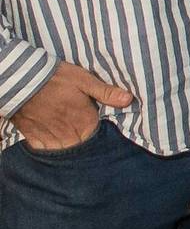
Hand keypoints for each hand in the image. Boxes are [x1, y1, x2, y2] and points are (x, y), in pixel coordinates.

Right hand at [6, 61, 132, 151]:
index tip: (95, 127)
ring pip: (63, 151)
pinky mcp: (32, 137)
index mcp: (85, 122)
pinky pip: (43, 150)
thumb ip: (106, 93)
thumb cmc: (56, 78)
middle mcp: (69, 134)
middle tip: (80, 133)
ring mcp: (49, 138)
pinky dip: (47, 147)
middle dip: (83, 143)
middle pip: (80, 147)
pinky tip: (50, 141)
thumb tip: (129, 100)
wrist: (21, 81)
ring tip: (67, 138)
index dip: (98, 134)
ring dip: (66, 147)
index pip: (97, 137)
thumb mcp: (85, 81)